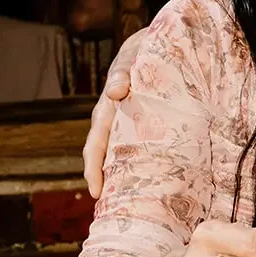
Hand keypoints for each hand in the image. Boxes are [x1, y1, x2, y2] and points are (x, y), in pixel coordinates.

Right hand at [82, 28, 146, 197]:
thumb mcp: (129, 61)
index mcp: (106, 113)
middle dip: (109, 182)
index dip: (93, 169)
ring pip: (126, 156)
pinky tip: (161, 180)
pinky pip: (146, 148)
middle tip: (115, 208)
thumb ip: (122, 73)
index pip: (95, 146)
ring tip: (137, 202)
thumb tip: (116, 91)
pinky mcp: (149, 126)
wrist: (154, 48)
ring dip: (128, 177)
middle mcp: (116, 124)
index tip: (96, 192)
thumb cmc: (138, 56)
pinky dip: (148, 164)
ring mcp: (132, 126)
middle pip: (108, 158)